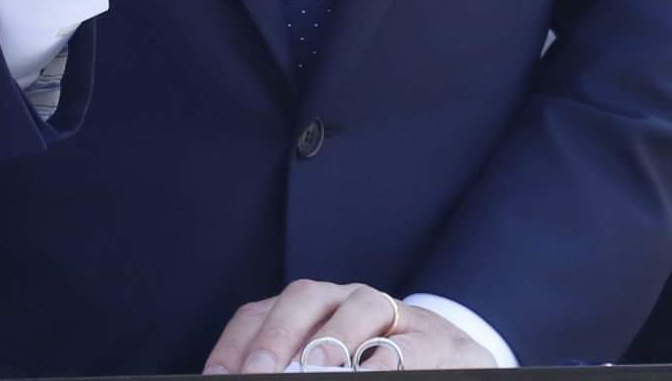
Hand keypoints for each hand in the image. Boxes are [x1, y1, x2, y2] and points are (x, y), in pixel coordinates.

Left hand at [207, 285, 488, 372]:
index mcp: (310, 309)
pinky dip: (388, 361)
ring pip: (361, 307)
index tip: (219, 377)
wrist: (451, 359)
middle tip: (261, 373)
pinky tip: (371, 373)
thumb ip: (289, 369)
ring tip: (317, 368)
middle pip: (305, 298)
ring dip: (334, 339)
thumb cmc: (374, 364)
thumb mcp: (328, 364)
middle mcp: (347, 300)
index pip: (261, 312)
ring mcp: (394, 313)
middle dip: (278, 335)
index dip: (236, 343)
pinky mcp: (434, 339)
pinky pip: (411, 345)